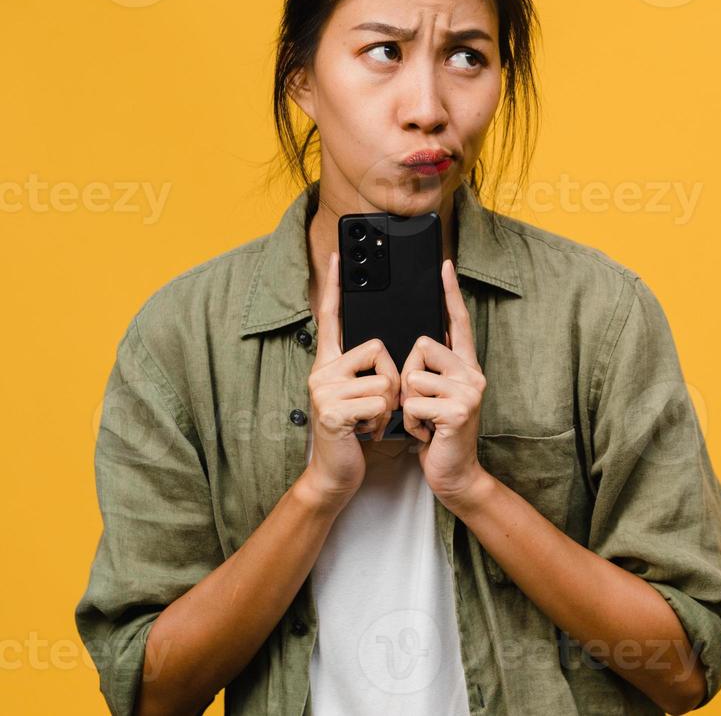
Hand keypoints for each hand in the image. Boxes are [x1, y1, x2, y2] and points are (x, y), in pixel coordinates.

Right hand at [300, 251, 401, 508]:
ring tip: (369, 422)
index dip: (334, 286)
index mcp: (330, 363)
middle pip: (377, 349)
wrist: (337, 473)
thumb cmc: (356, 433)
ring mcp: (323, 389)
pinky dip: (380, 421)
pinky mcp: (331, 409)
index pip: (331, 317)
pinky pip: (378, 399)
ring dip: (388, 406)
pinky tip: (364, 433)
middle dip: (390, 381)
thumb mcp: (364, 395)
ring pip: (383, 378)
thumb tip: (388, 348)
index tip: (337, 256)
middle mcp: (321, 370)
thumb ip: (368, 369)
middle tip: (374, 408)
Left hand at [401, 259, 487, 501]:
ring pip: (413, 376)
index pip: (458, 321)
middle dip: (408, 376)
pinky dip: (412, 423)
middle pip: (422, 345)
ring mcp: (468, 391)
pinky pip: (414, 402)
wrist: (454, 473)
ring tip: (423, 421)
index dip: (449, 292)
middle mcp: (473, 373)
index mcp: (466, 365)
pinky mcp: (458, 411)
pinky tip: (426, 434)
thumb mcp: (435, 396)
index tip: (444, 264)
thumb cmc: (439, 434)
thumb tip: (419, 341)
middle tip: (420, 404)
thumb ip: (433, 369)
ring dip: (407, 404)